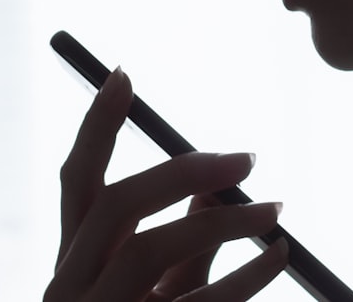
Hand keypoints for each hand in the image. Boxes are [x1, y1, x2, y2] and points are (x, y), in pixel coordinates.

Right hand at [44, 68, 287, 300]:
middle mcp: (73, 286)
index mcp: (75, 259)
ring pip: (154, 250)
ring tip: (276, 209)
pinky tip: (279, 257)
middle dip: (183, 169)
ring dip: (224, 221)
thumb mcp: (162, 282)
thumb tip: (220, 177)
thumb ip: (185, 233)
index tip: (123, 73)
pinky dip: (246, 275)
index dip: (97, 127)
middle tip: (245, 156)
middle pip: (119, 205)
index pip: (77, 181)